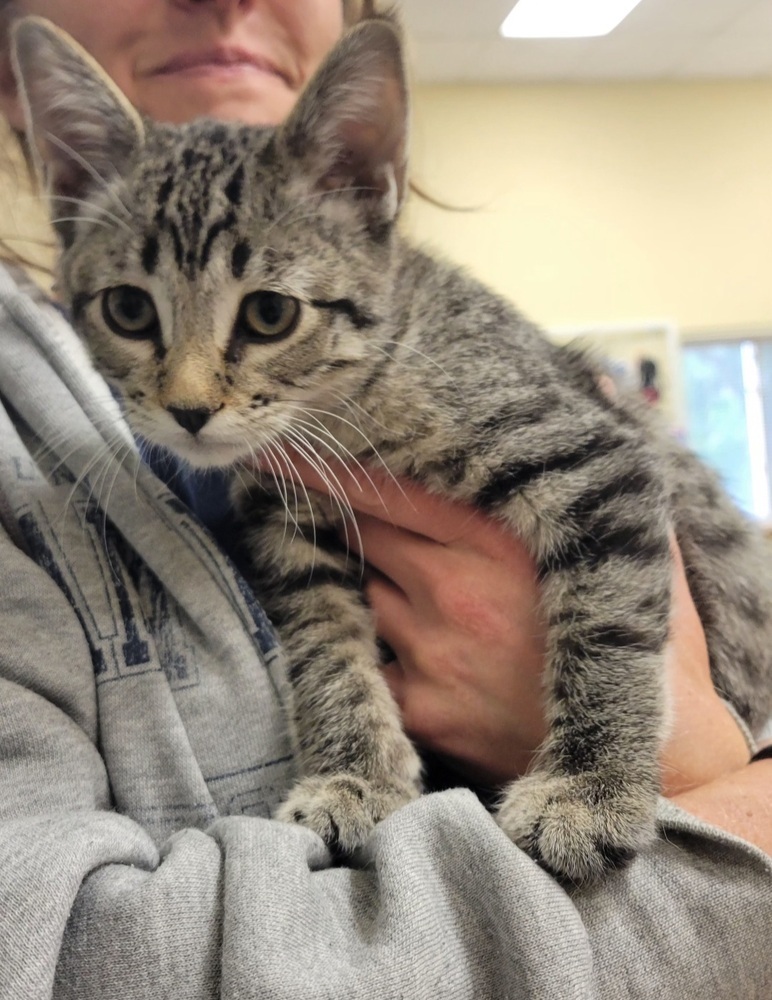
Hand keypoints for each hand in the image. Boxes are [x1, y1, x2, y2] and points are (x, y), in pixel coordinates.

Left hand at [263, 452, 748, 790]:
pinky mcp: (420, 708)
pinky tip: (425, 657)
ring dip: (378, 588)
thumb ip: (589, 476)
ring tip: (415, 595)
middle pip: (364, 536)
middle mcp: (452, 589)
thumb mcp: (627, 544)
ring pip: (367, 595)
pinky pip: (376, 662)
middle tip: (317, 504)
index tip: (285, 445)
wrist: (653, 756)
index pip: (390, 489)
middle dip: (344, 520)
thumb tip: (592, 389)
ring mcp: (429, 649)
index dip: (332, 467)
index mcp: (497, 541)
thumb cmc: (635, 641)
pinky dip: (389, 653)